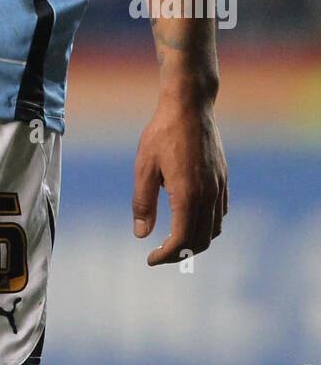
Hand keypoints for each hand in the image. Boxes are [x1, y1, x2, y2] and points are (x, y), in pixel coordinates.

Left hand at [132, 96, 227, 265]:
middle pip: (201, 241)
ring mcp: (219, 186)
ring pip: (214, 229)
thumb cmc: (162, 132)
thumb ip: (143, 202)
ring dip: (196, 241)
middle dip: (181, 253)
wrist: (189, 105)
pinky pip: (221, 213)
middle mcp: (208, 194)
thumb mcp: (144, 166)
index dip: (166, 255)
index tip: (150, 259)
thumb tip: (142, 235)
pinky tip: (191, 218)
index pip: (182, 240)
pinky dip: (208, 225)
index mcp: (187, 194)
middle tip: (160, 254)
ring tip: (175, 240)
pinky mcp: (223, 178)